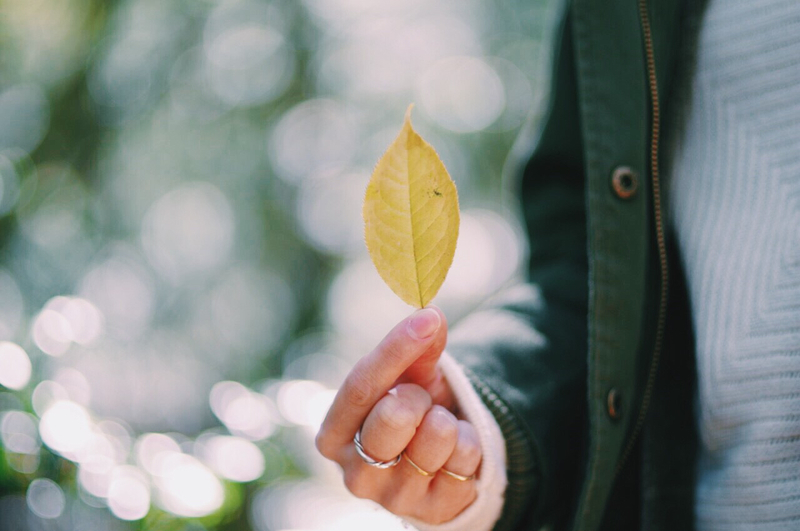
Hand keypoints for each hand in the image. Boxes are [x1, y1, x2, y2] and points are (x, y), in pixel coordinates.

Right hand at [315, 306, 481, 523]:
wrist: (440, 462)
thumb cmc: (412, 411)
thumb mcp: (409, 376)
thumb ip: (418, 346)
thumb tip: (432, 314)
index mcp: (334, 435)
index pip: (360, 387)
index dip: (394, 348)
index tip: (426, 318)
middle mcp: (355, 473)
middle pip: (395, 414)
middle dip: (419, 395)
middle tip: (421, 401)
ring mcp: (394, 498)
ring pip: (436, 437)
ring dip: (447, 421)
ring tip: (437, 428)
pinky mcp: (434, 512)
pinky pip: (464, 460)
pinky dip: (468, 443)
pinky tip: (454, 452)